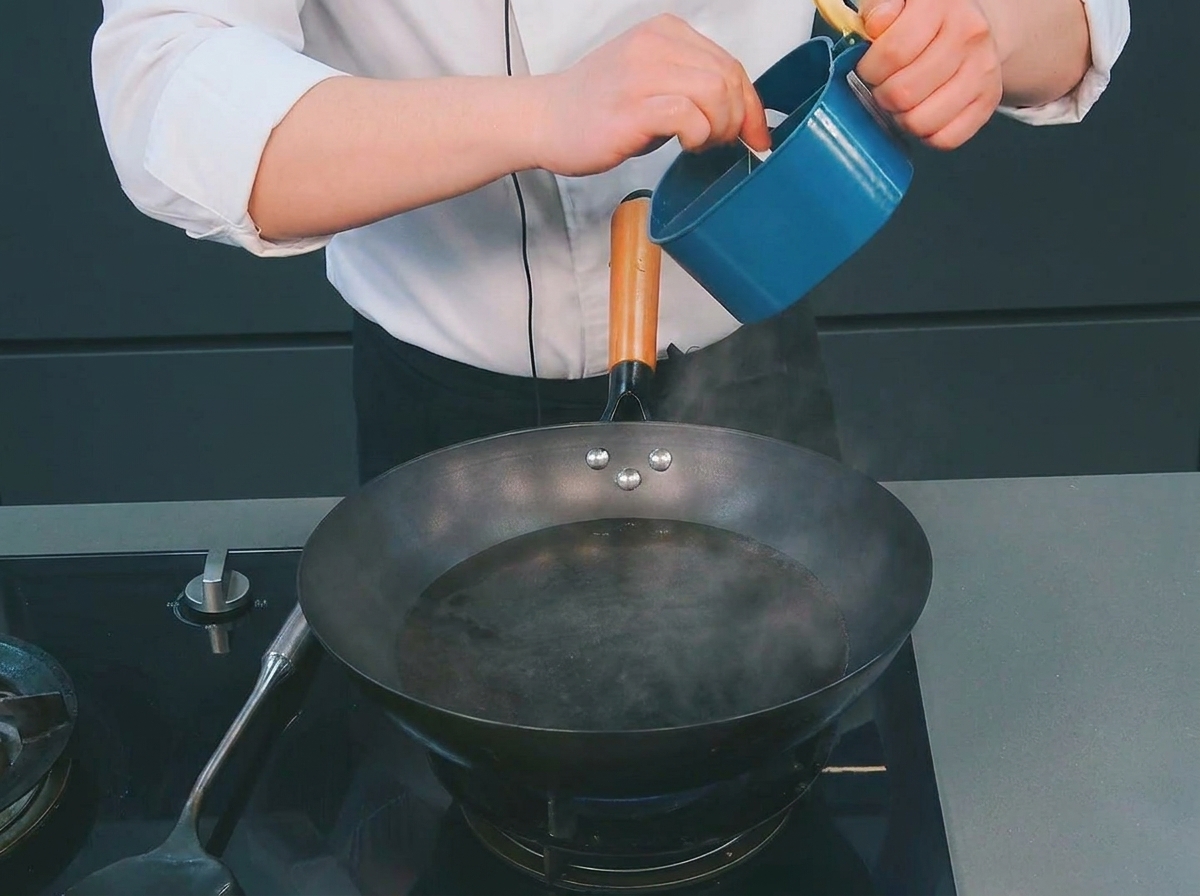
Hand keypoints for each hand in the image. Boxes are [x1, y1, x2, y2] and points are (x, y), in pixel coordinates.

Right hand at [529, 14, 769, 176]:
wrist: (543, 120)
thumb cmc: (595, 108)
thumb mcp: (649, 80)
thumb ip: (690, 86)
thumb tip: (738, 115)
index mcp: (665, 32)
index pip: (730, 63)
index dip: (752, 104)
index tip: (756, 134)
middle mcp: (656, 44)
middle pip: (729, 78)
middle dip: (738, 119)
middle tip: (722, 143)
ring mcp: (643, 73)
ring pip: (715, 93)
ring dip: (719, 128)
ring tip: (700, 144)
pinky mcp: (633, 106)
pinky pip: (689, 116)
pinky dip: (698, 136)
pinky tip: (684, 145)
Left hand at [855, 0, 1004, 149]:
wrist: (968, 28)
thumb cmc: (922, 20)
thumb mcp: (897, 4)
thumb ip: (878, 12)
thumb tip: (874, 26)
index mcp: (940, 5)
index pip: (893, 53)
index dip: (869, 68)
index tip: (869, 67)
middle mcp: (969, 35)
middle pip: (903, 93)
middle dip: (882, 95)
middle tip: (885, 85)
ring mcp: (983, 70)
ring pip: (921, 121)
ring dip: (902, 117)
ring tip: (903, 100)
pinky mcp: (989, 100)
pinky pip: (946, 138)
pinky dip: (927, 134)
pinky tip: (923, 112)